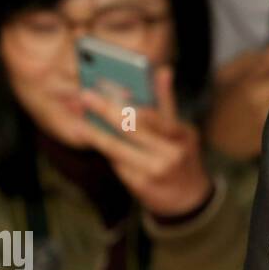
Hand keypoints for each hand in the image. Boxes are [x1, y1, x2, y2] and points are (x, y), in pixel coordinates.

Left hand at [77, 65, 212, 219]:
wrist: (189, 199)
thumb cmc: (182, 157)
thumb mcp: (180, 130)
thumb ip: (167, 101)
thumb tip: (164, 70)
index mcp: (183, 135)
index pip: (154, 117)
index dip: (129, 104)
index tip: (110, 89)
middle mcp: (171, 154)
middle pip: (132, 130)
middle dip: (106, 111)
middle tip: (85, 97)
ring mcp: (155, 172)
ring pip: (119, 149)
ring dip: (96, 133)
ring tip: (79, 121)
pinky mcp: (140, 186)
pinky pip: (117, 164)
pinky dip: (105, 151)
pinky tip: (91, 138)